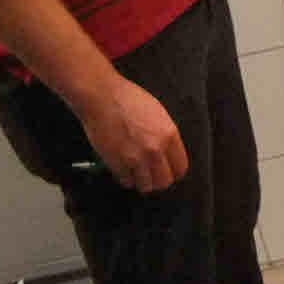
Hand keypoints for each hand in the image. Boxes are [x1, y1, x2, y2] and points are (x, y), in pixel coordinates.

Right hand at [77, 74, 188, 192]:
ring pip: (146, 186)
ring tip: (138, 173)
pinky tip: (125, 169)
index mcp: (169, 135)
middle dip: (159, 179)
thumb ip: (165, 134)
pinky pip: (127, 182)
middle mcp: (155, 150)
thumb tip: (168, 152)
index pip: (181, 167)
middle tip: (152, 174)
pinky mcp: (118, 164)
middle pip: (165, 181)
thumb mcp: (157, 113)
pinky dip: (126, 178)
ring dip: (142, 181)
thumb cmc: (127, 99)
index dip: (174, 171)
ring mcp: (136, 159)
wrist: (102, 97)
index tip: (169, 171)